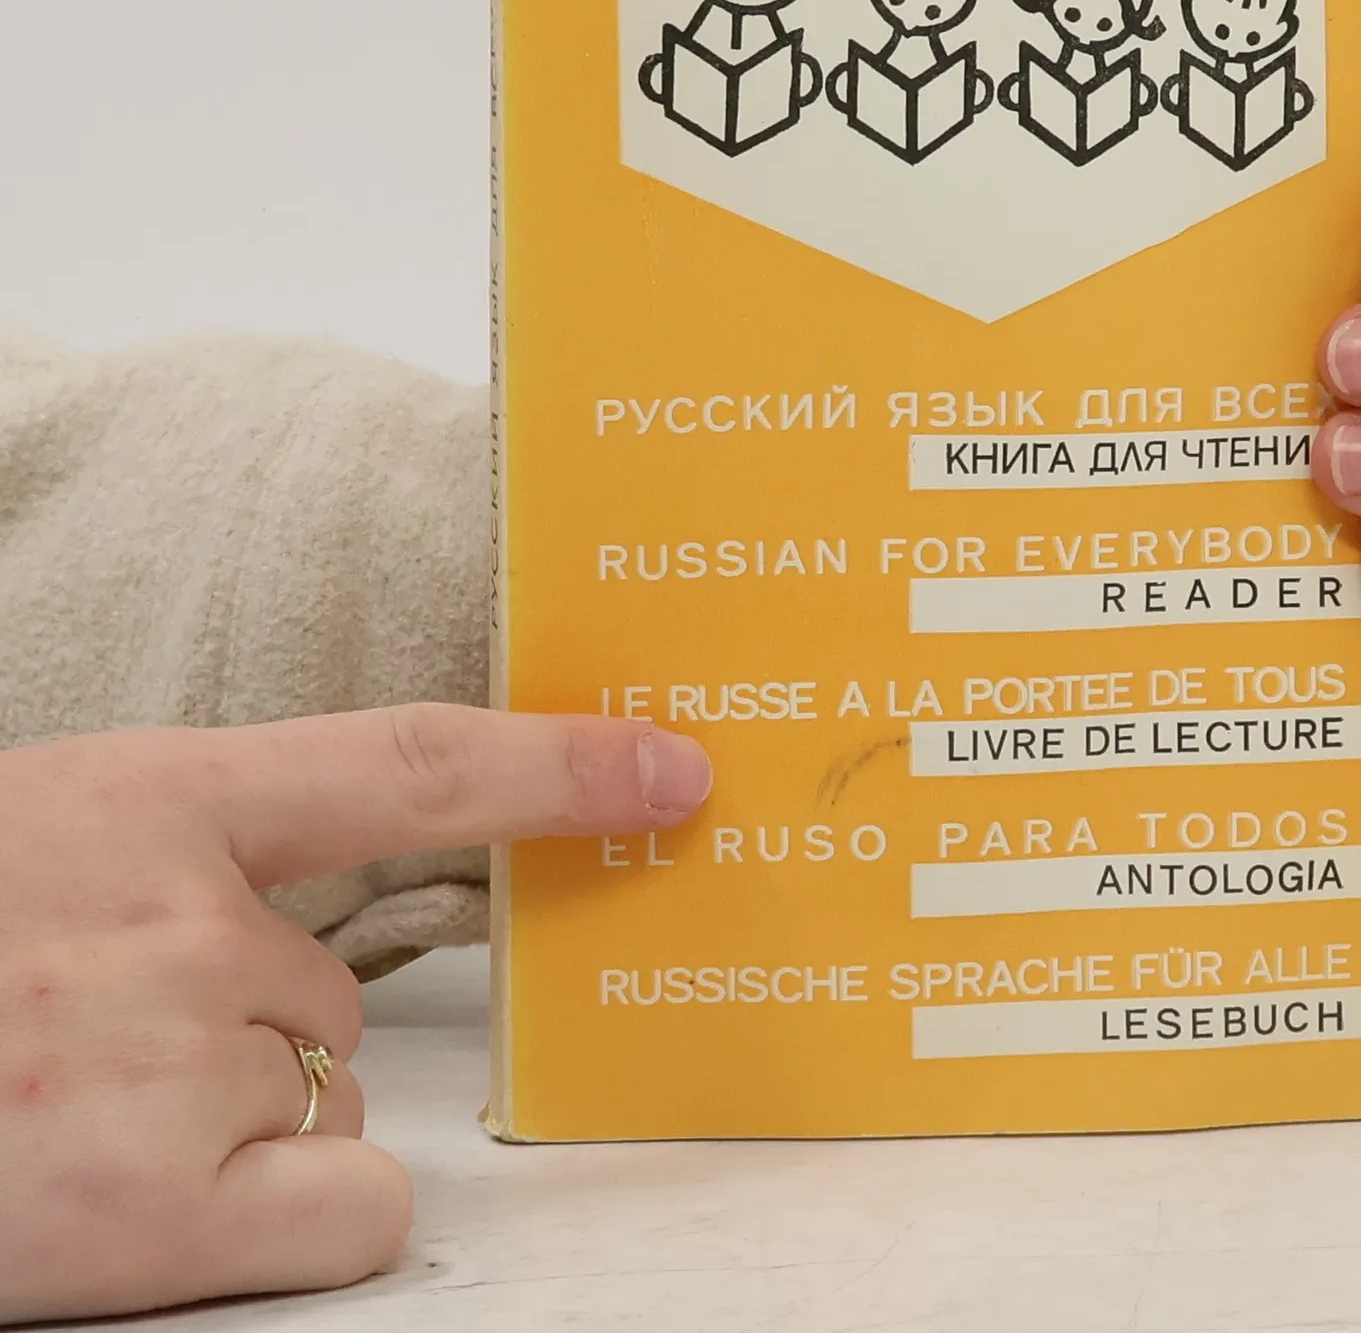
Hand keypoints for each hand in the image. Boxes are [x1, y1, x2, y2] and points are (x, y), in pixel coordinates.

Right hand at [0, 706, 712, 1323]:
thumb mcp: (37, 847)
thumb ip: (177, 856)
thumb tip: (303, 923)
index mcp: (143, 798)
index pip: (407, 760)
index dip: (556, 762)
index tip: (675, 767)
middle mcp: (178, 921)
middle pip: (336, 990)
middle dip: (246, 1028)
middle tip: (87, 1046)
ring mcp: (170, 1064)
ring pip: (321, 1096)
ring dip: (228, 1122)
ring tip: (64, 1118)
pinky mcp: (156, 1214)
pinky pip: (345, 1208)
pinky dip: (286, 1222)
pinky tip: (140, 1208)